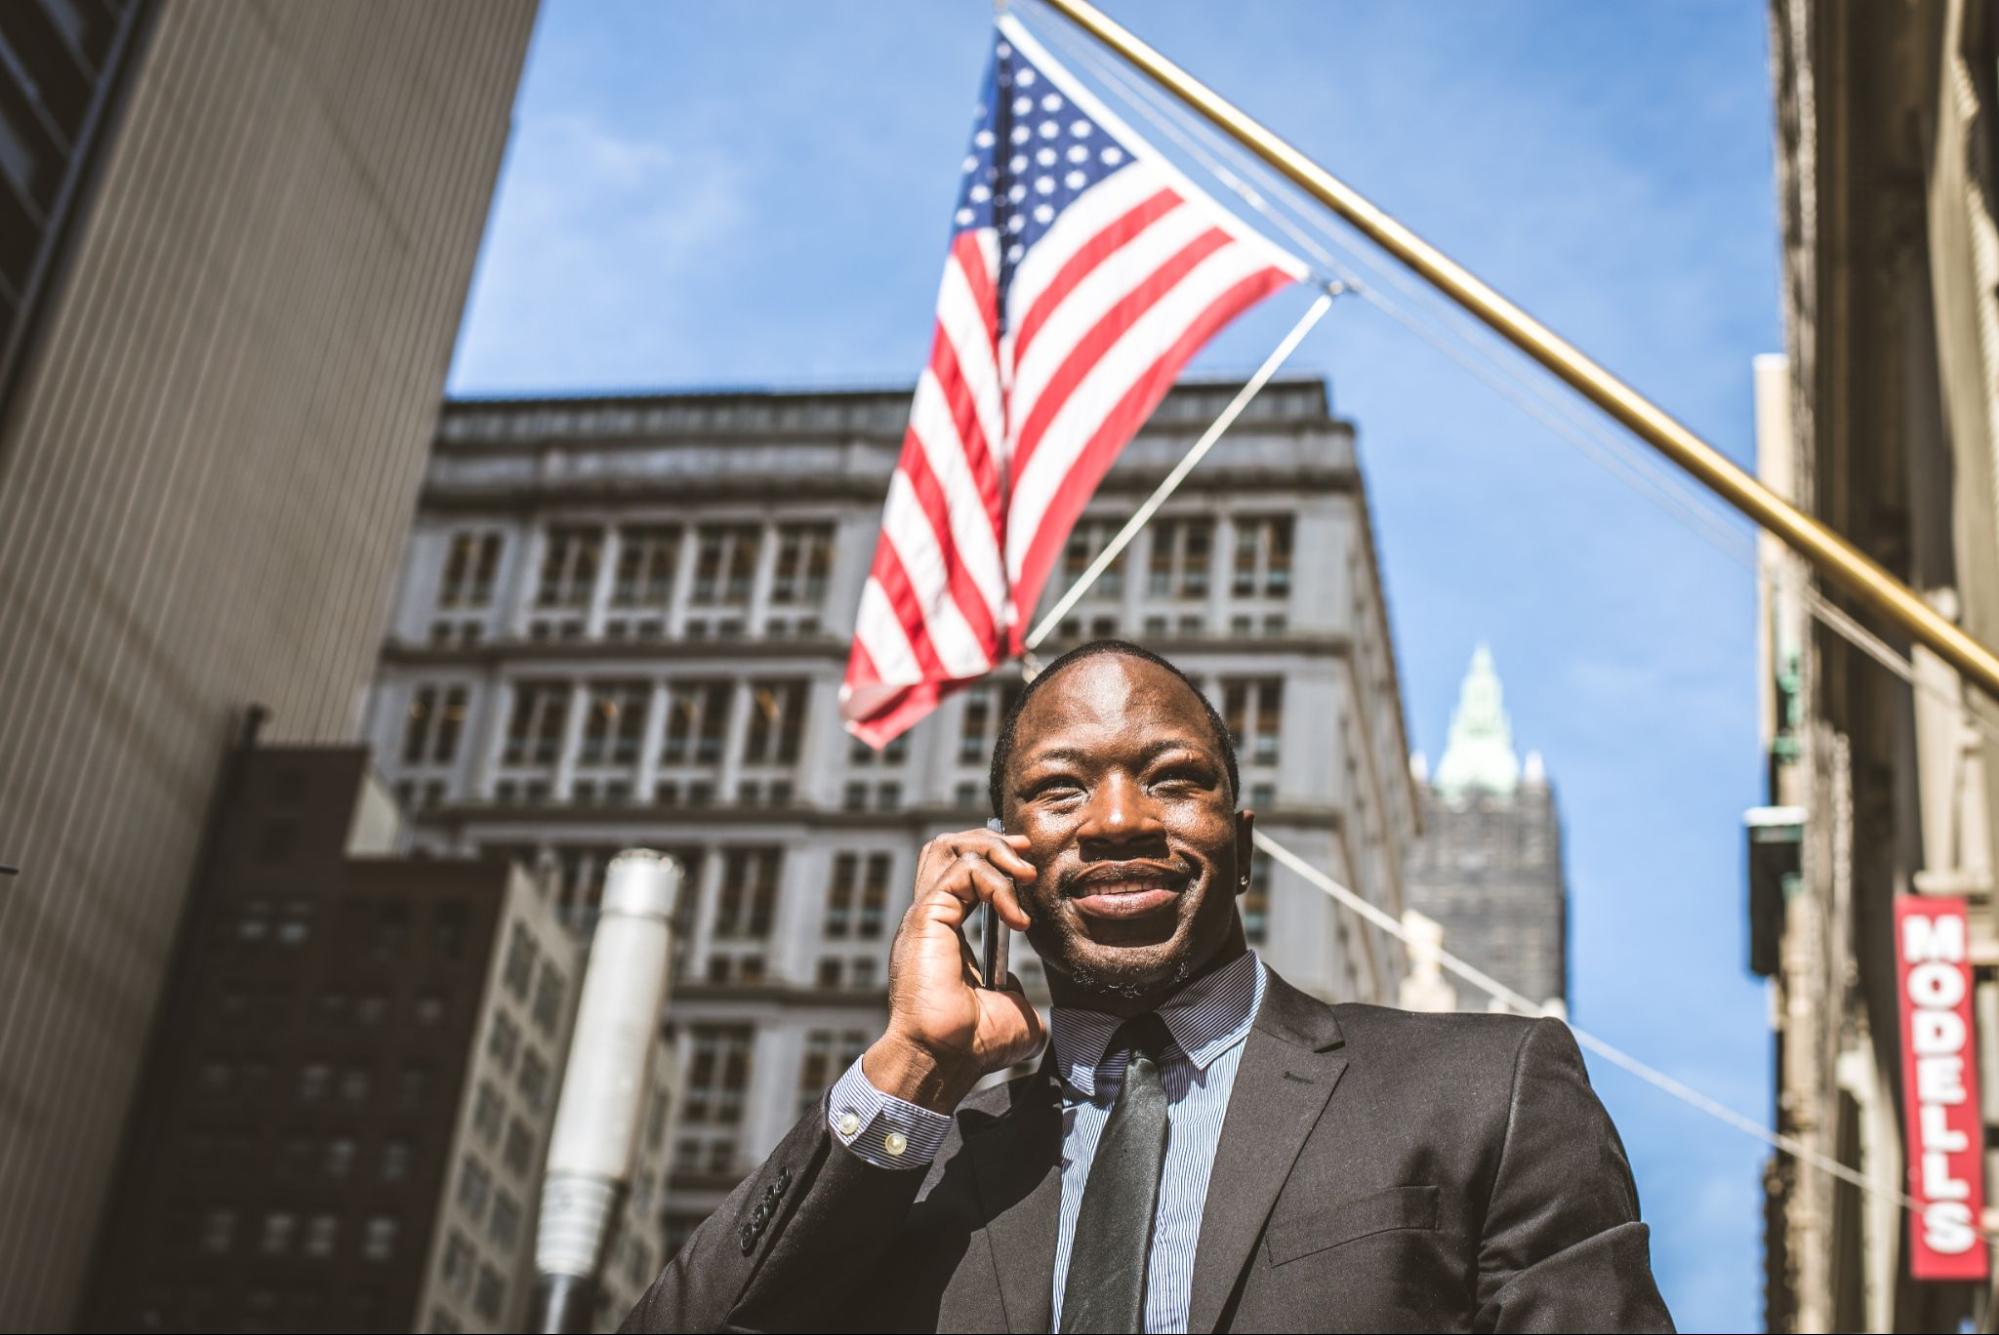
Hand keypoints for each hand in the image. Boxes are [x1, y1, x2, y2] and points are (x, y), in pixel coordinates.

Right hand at [863, 828, 1044, 1112]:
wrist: (946, 1059)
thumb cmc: (972, 1045)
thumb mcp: (1013, 1011)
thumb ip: (1017, 989)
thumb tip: (1022, 988)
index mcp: (946, 934)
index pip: (961, 872)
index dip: (996, 860)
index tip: (1029, 871)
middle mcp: (932, 918)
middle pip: (950, 845)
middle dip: (994, 842)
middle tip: (1027, 859)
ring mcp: (926, 915)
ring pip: (951, 846)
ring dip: (996, 851)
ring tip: (1024, 875)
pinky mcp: (926, 916)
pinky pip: (964, 872)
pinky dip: (998, 885)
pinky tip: (1016, 919)